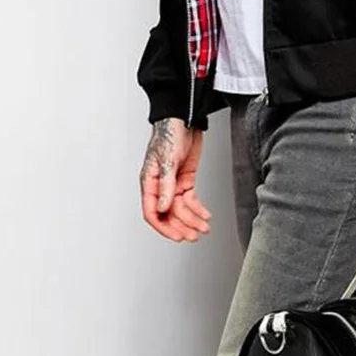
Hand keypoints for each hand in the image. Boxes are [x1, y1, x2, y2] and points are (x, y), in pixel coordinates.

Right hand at [139, 117, 211, 241]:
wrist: (184, 119)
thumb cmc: (169, 134)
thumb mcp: (167, 161)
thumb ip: (165, 187)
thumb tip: (163, 208)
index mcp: (149, 182)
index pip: (152, 212)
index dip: (164, 227)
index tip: (177, 236)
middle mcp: (160, 186)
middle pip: (168, 214)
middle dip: (181, 226)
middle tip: (194, 236)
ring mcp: (173, 184)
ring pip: (181, 210)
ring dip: (193, 220)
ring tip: (204, 228)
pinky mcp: (185, 180)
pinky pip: (191, 200)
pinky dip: (198, 209)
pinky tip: (205, 216)